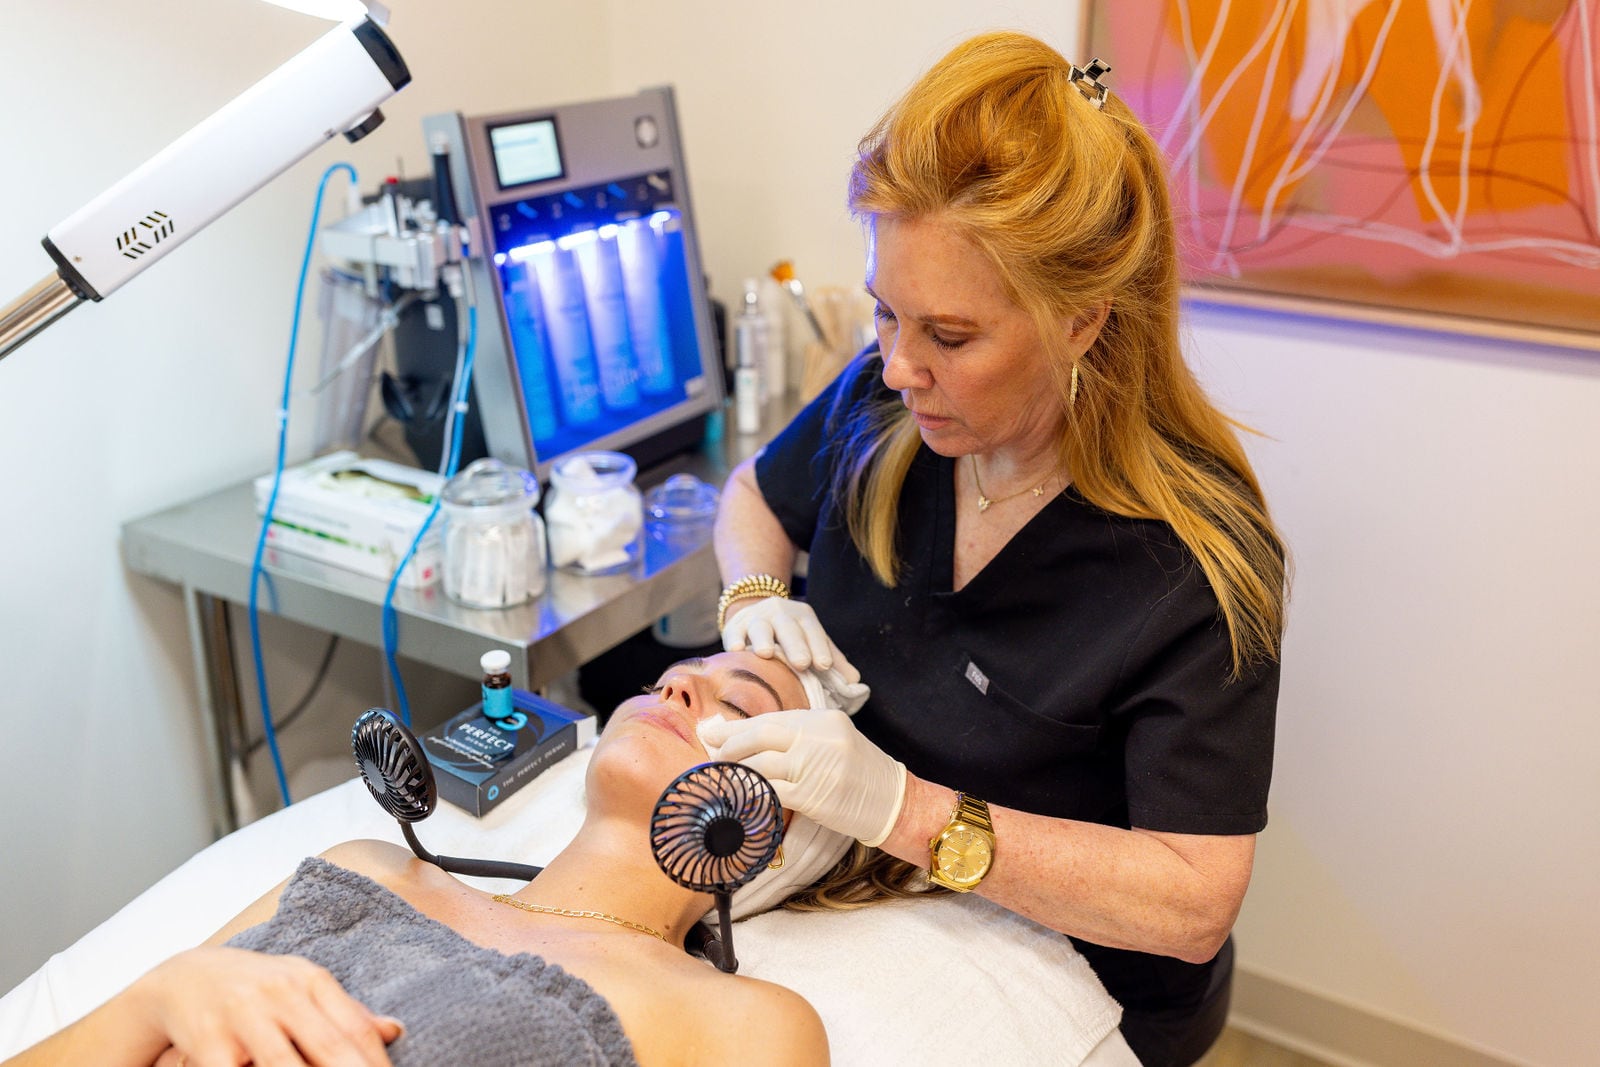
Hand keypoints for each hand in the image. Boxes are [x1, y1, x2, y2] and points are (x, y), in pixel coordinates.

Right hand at [134, 946, 401, 1065]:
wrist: (182, 977)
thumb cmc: (256, 988)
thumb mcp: (303, 987)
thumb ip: (347, 1012)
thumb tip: (396, 1030)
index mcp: (311, 980)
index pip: (355, 1030)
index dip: (376, 1064)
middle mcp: (281, 993)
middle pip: (329, 1048)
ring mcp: (244, 1016)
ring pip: (284, 1066)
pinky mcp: (208, 1041)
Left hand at [700, 708, 904, 845]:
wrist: (893, 802)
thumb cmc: (859, 773)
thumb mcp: (833, 742)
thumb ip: (797, 737)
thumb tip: (749, 738)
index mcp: (824, 719)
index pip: (771, 718)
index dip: (738, 727)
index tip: (713, 732)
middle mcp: (819, 737)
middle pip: (761, 735)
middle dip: (731, 745)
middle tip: (713, 755)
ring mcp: (817, 766)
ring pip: (761, 764)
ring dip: (737, 772)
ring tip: (724, 777)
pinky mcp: (813, 796)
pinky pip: (771, 792)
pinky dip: (753, 794)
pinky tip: (742, 796)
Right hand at [721, 597, 860, 681]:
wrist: (755, 612)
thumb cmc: (790, 636)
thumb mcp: (812, 640)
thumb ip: (833, 660)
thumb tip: (854, 682)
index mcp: (803, 616)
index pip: (813, 631)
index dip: (820, 647)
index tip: (824, 665)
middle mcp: (780, 613)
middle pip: (789, 628)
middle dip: (796, 645)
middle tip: (802, 663)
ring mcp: (755, 618)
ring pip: (760, 627)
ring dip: (764, 639)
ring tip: (766, 653)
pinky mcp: (734, 626)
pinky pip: (733, 632)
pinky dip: (735, 640)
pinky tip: (736, 650)